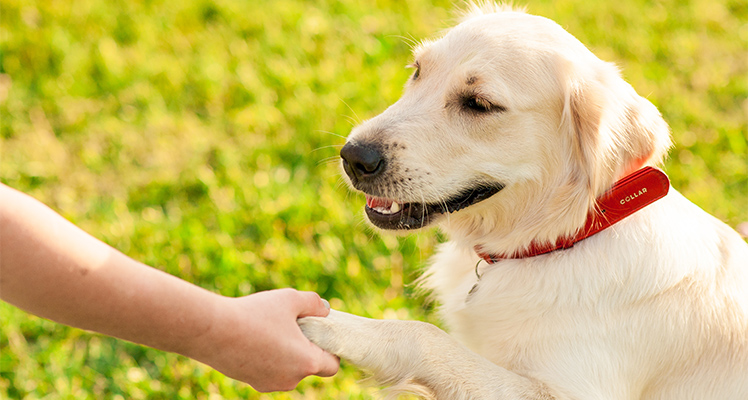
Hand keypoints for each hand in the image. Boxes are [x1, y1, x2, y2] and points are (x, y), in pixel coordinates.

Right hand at [191, 288, 339, 391]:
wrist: (213, 331)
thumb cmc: (255, 314)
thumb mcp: (290, 298)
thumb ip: (314, 303)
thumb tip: (325, 309)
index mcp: (306, 362)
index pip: (332, 366)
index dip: (330, 349)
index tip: (320, 333)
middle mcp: (291, 380)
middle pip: (309, 366)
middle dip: (306, 347)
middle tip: (294, 325)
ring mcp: (270, 384)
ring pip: (288, 369)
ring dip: (286, 353)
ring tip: (272, 328)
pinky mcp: (251, 381)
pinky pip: (269, 370)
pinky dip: (268, 357)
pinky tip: (256, 337)